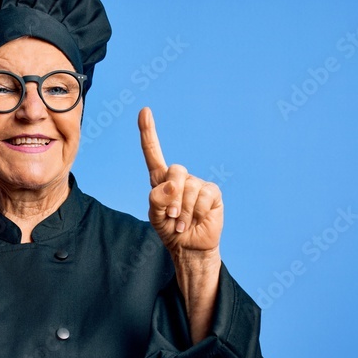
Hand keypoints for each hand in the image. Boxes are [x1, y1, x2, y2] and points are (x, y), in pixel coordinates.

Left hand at [139, 107, 223, 256]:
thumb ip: (157, 199)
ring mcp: (198, 183)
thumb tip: (173, 184)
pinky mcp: (212, 193)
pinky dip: (197, 212)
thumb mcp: (156, 216)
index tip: (144, 111)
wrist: (189, 246)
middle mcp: (180, 178)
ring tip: (183, 223)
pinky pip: (204, 196)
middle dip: (172, 196)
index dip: (148, 132)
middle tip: (171, 216)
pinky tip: (196, 220)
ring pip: (189, 188)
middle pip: (175, 171)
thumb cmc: (170, 229)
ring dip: (183, 211)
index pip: (153, 153)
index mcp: (161, 180)